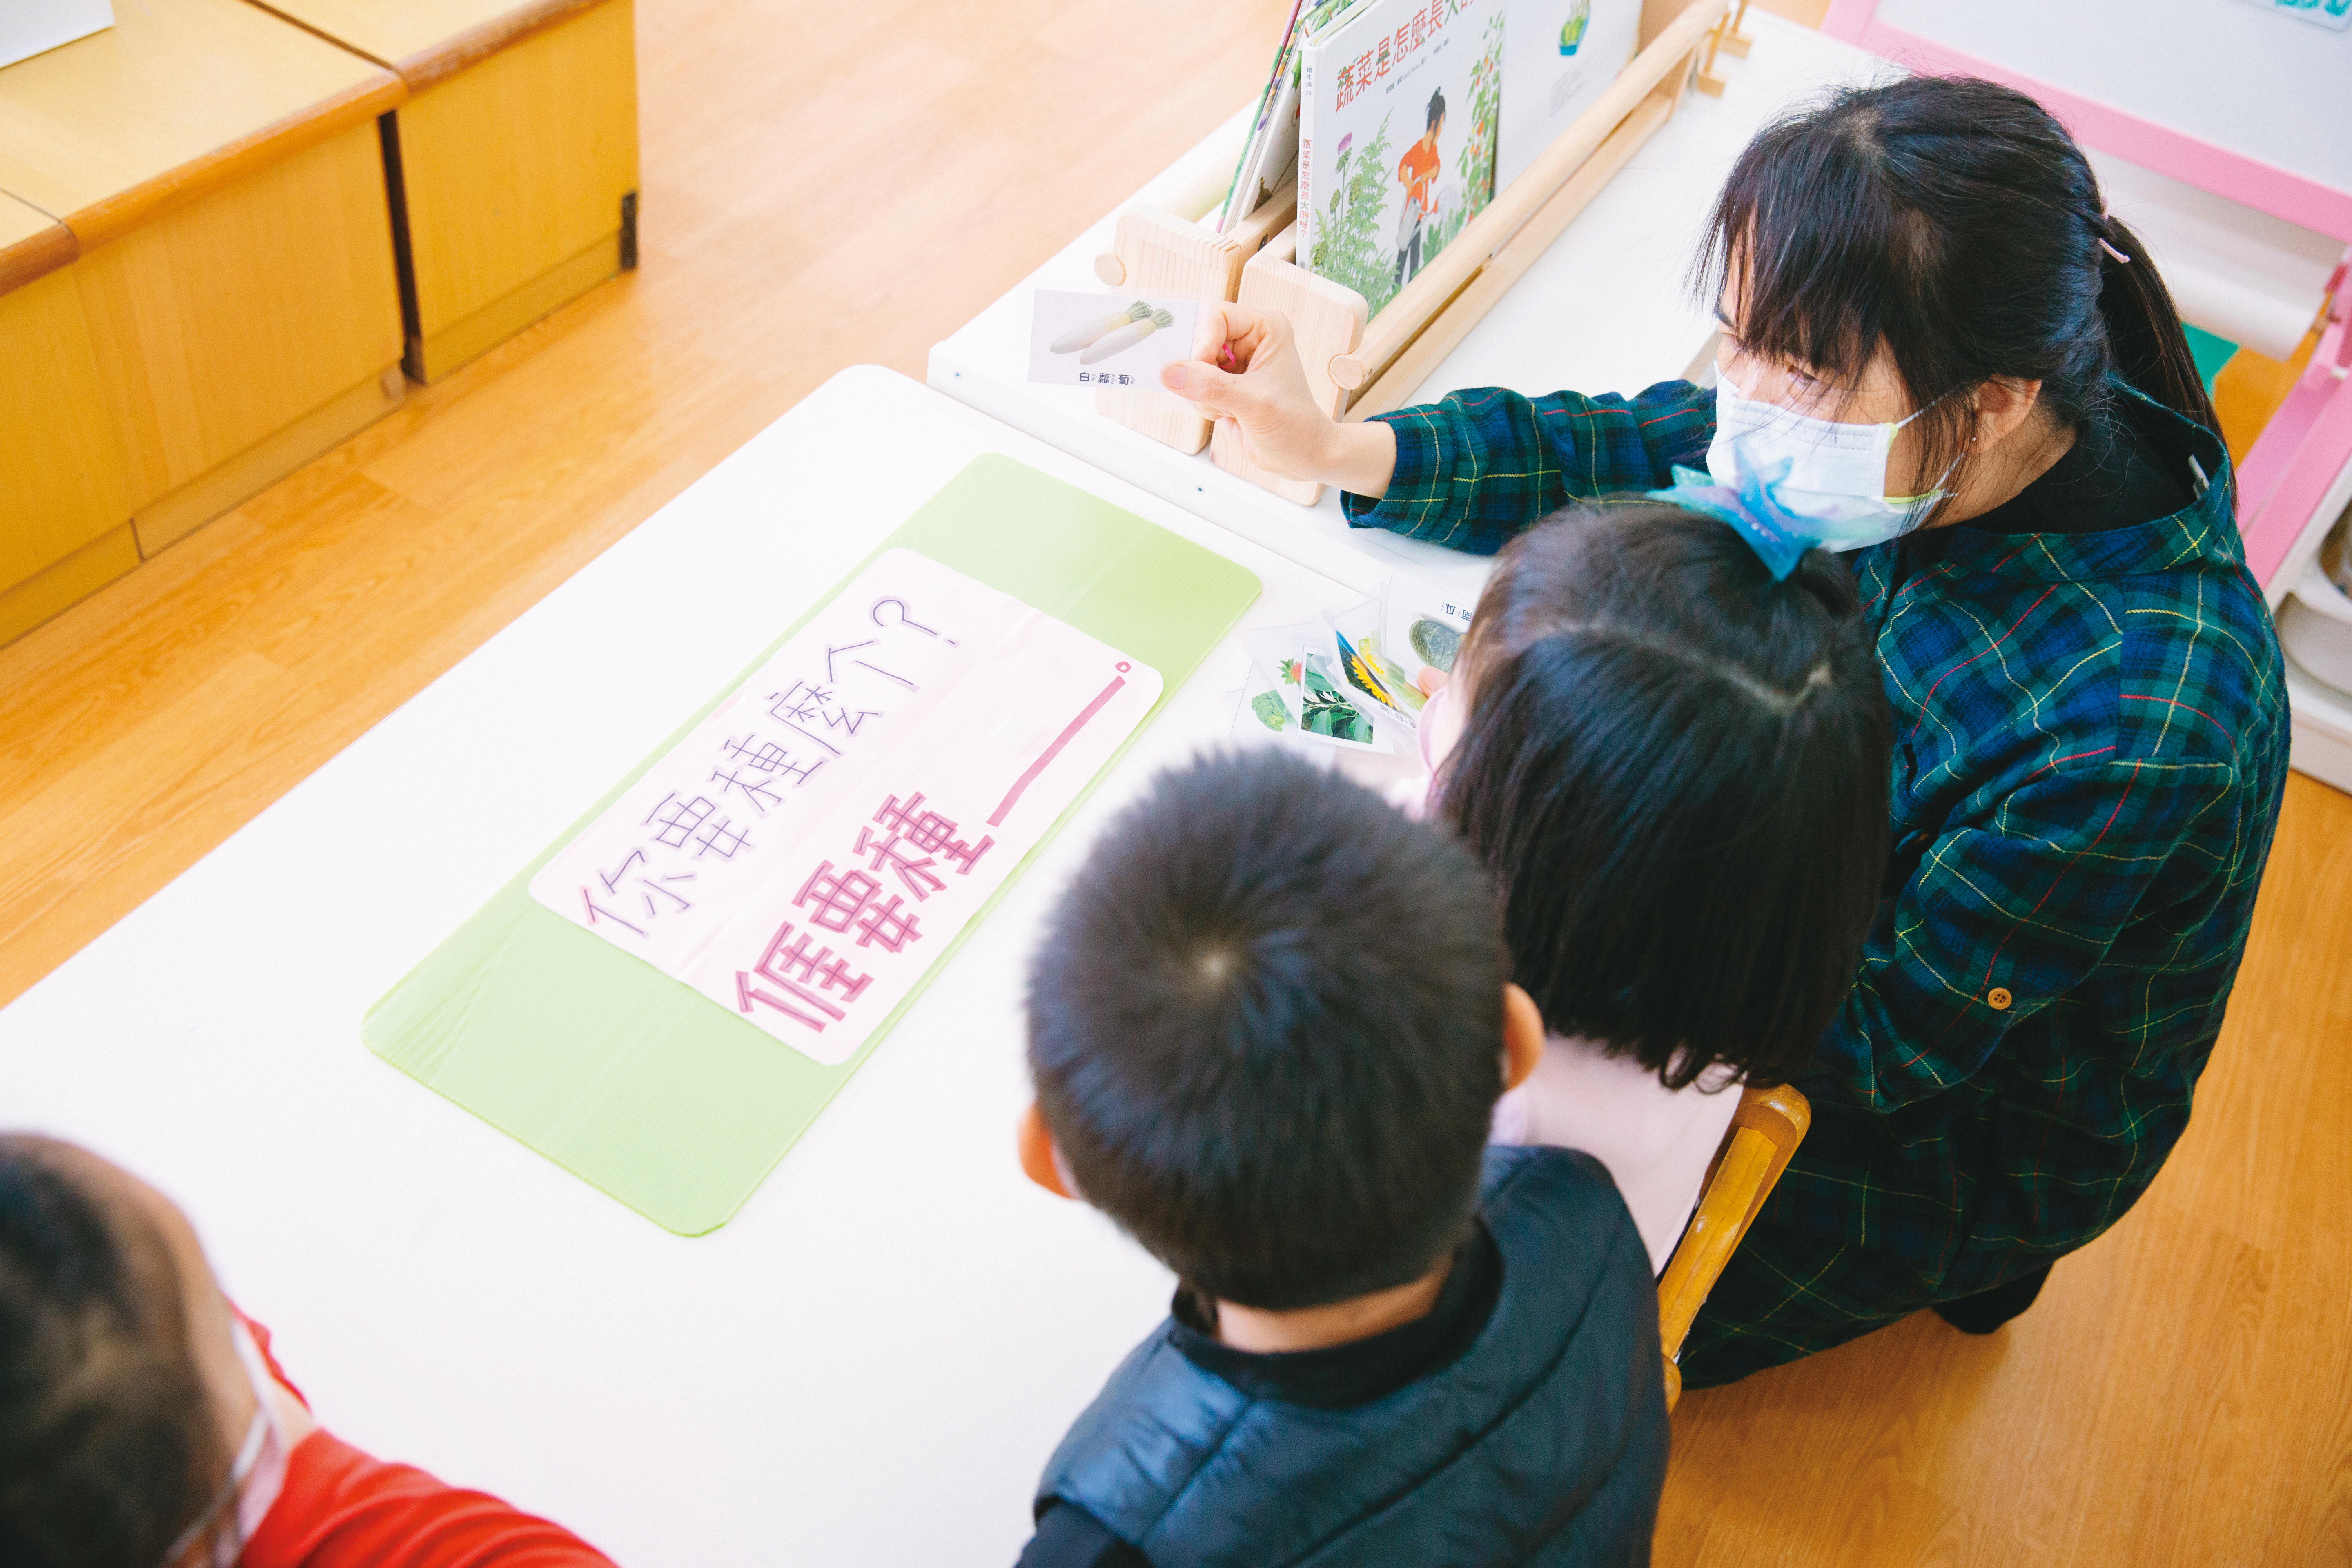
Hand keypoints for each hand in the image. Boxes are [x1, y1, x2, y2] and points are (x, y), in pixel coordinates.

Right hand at [1158, 303, 1396, 496]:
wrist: (1301, 456)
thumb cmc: (1294, 425)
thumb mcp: (1254, 404)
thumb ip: (1211, 386)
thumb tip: (1169, 372)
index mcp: (1264, 328)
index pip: (1216, 315)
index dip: (1202, 341)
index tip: (1200, 367)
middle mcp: (1248, 339)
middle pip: (1198, 339)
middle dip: (1200, 372)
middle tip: (1214, 394)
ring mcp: (1233, 362)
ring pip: (1191, 366)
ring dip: (1203, 393)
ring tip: (1231, 407)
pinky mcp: (1222, 384)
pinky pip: (1192, 386)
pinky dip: (1203, 404)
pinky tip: (1228, 413)